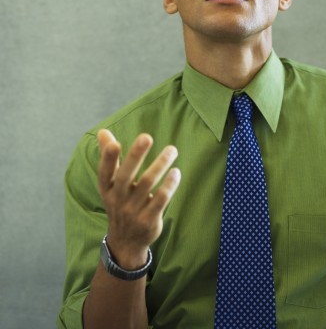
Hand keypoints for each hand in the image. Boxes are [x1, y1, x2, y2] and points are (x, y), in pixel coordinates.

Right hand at [97, 129, 180, 268]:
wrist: (125, 242)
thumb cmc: (120, 203)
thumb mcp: (111, 184)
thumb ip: (109, 157)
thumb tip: (102, 131)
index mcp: (107, 189)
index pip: (104, 172)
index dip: (108, 158)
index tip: (114, 143)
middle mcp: (118, 199)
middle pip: (125, 175)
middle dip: (135, 155)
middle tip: (146, 136)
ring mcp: (133, 211)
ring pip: (147, 183)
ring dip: (160, 164)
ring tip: (172, 150)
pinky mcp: (148, 219)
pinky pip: (160, 199)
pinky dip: (168, 185)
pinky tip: (176, 172)